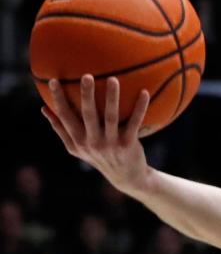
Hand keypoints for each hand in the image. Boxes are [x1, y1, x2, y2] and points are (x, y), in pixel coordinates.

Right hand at [41, 74, 150, 192]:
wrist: (127, 178)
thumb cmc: (99, 158)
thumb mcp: (77, 149)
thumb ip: (61, 130)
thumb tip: (44, 109)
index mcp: (78, 141)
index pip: (65, 117)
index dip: (58, 100)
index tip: (52, 80)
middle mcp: (93, 142)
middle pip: (88, 115)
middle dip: (86, 95)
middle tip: (86, 75)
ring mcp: (111, 144)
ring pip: (111, 117)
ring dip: (112, 97)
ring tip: (113, 79)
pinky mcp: (129, 144)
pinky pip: (134, 123)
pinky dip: (140, 108)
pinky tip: (144, 93)